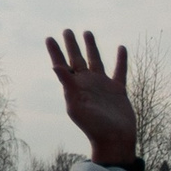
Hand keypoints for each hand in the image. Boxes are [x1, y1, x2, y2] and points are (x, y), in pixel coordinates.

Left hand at [47, 30, 135, 164]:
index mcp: (75, 87)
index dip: (55, 52)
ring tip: (87, 32)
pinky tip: (121, 48)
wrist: (115, 140)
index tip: (49, 38)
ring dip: (91, 47)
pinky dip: (121, 59)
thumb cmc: (93, 125)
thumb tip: (55, 66)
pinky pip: (119, 71)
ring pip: (96, 61)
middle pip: (77, 59)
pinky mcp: (118, 90)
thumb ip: (68, 84)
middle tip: (67, 30)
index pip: (62, 65)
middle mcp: (87, 84)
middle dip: (72, 45)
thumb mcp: (77, 104)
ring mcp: (102, 86)